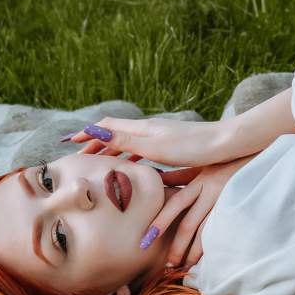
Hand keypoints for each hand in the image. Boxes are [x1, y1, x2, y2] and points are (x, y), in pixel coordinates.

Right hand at [63, 116, 230, 167]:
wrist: (226, 144)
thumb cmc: (193, 146)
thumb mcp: (155, 147)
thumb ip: (125, 142)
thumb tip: (94, 131)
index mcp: (143, 128)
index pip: (107, 127)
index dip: (87, 134)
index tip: (69, 143)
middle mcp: (150, 129)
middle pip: (116, 134)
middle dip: (97, 145)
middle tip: (82, 159)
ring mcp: (163, 136)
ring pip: (130, 143)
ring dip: (113, 152)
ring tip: (103, 165)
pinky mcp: (175, 146)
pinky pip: (145, 151)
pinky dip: (133, 158)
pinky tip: (137, 168)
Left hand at [143, 153, 259, 268]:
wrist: (261, 155)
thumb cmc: (230, 161)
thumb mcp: (204, 165)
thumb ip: (181, 175)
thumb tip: (158, 180)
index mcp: (201, 179)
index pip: (176, 202)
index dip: (161, 221)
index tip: (147, 238)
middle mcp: (212, 190)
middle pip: (190, 222)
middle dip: (177, 245)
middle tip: (167, 264)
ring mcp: (227, 201)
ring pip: (207, 231)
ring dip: (194, 251)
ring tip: (184, 267)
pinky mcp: (240, 208)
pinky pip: (223, 230)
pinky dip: (212, 245)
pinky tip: (205, 258)